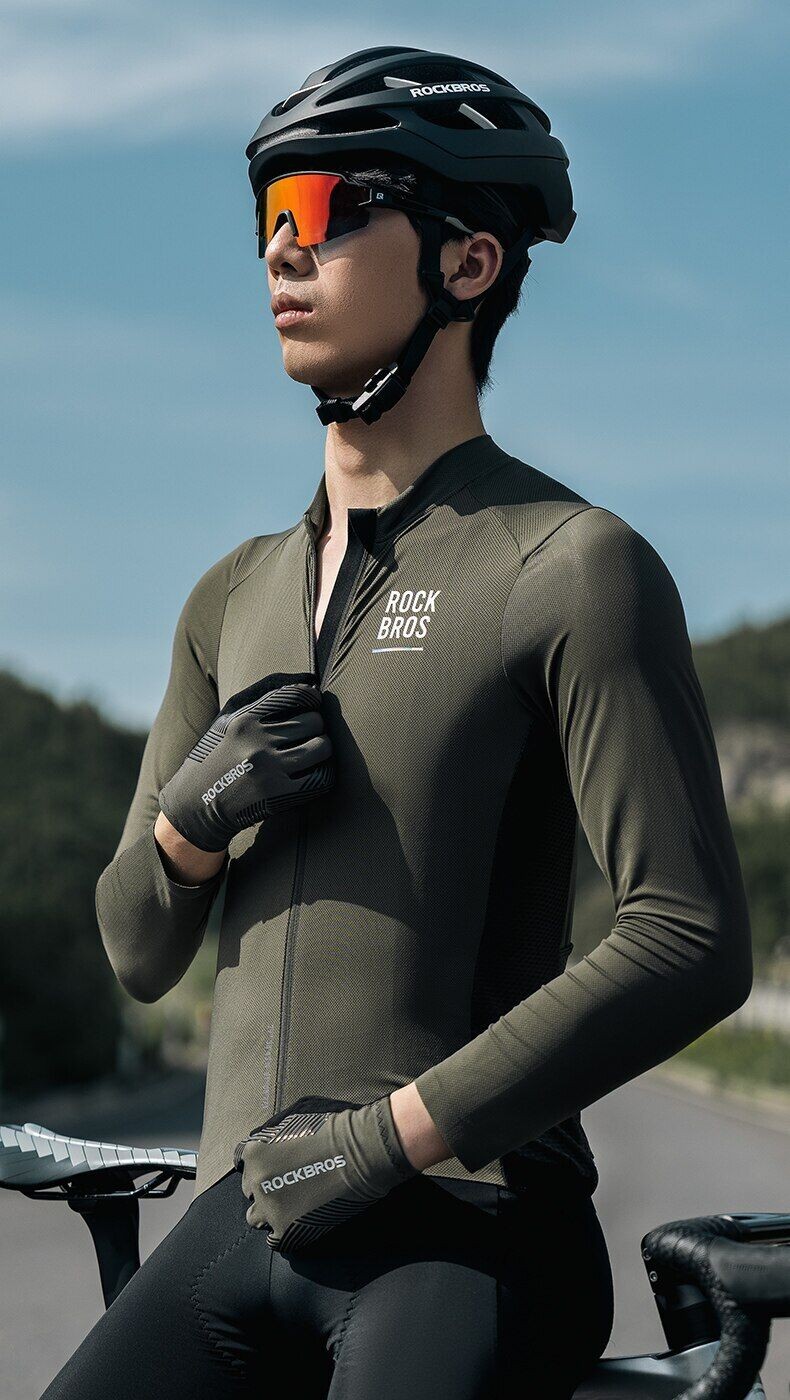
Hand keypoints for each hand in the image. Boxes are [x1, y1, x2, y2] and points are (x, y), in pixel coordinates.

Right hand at [158, 671, 333, 851]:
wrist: (195, 805)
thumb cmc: (216, 756)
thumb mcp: (227, 720)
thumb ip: (262, 698)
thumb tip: (310, 682)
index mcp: (244, 719)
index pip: (296, 695)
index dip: (312, 698)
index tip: (312, 704)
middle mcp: (256, 742)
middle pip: (314, 721)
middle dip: (316, 725)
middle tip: (309, 733)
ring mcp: (269, 770)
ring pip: (322, 747)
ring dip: (322, 748)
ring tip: (314, 751)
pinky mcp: (278, 796)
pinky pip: (321, 778)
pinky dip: (324, 773)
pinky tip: (314, 772)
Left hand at [234, 1095, 418, 1252]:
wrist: (360, 1153)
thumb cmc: (333, 1132)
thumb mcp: (293, 1123)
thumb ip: (271, 1139)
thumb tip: (265, 1148)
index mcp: (255, 1153)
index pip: (244, 1164)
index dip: (261, 1166)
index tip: (275, 1169)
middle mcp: (255, 1181)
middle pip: (250, 1190)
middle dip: (265, 1187)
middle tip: (287, 1186)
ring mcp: (269, 1207)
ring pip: (255, 1217)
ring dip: (270, 1211)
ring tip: (291, 1207)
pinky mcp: (286, 1230)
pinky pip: (273, 1239)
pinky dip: (284, 1232)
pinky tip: (297, 1223)